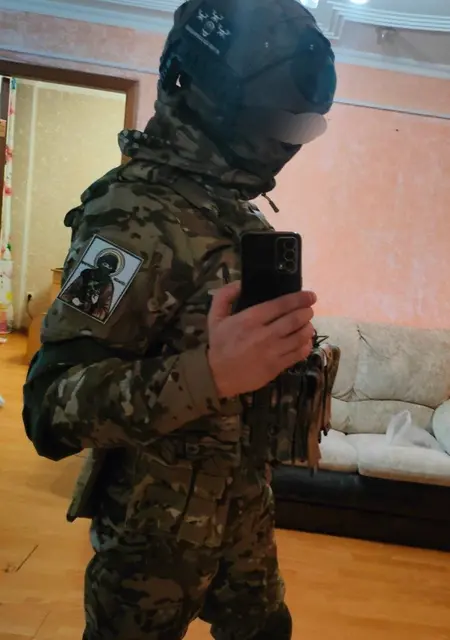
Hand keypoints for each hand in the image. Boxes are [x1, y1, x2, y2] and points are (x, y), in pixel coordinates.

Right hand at [207, 282, 315, 398]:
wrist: (217, 376)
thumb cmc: (219, 344)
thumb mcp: (215, 317)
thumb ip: (225, 295)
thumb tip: (241, 283)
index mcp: (250, 319)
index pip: (281, 305)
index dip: (299, 298)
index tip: (310, 295)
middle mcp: (264, 334)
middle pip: (295, 319)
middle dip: (306, 312)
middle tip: (308, 310)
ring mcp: (272, 352)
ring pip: (301, 336)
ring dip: (308, 328)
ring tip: (307, 325)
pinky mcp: (277, 367)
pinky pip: (299, 354)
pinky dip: (306, 345)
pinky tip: (304, 341)